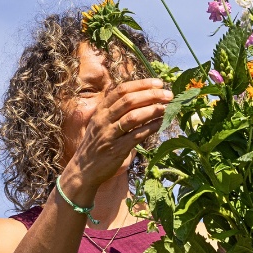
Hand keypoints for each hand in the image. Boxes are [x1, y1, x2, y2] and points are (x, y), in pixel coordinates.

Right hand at [62, 78, 170, 195]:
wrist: (83, 170)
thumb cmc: (96, 145)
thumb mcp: (100, 123)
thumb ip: (115, 111)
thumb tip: (140, 98)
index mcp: (100, 110)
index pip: (121, 90)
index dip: (141, 84)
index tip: (158, 83)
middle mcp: (103, 120)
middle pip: (129, 101)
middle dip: (151, 95)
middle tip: (168, 94)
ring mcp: (109, 135)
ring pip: (133, 117)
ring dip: (152, 110)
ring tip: (166, 107)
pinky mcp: (116, 149)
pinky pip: (136, 135)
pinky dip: (150, 128)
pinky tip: (160, 124)